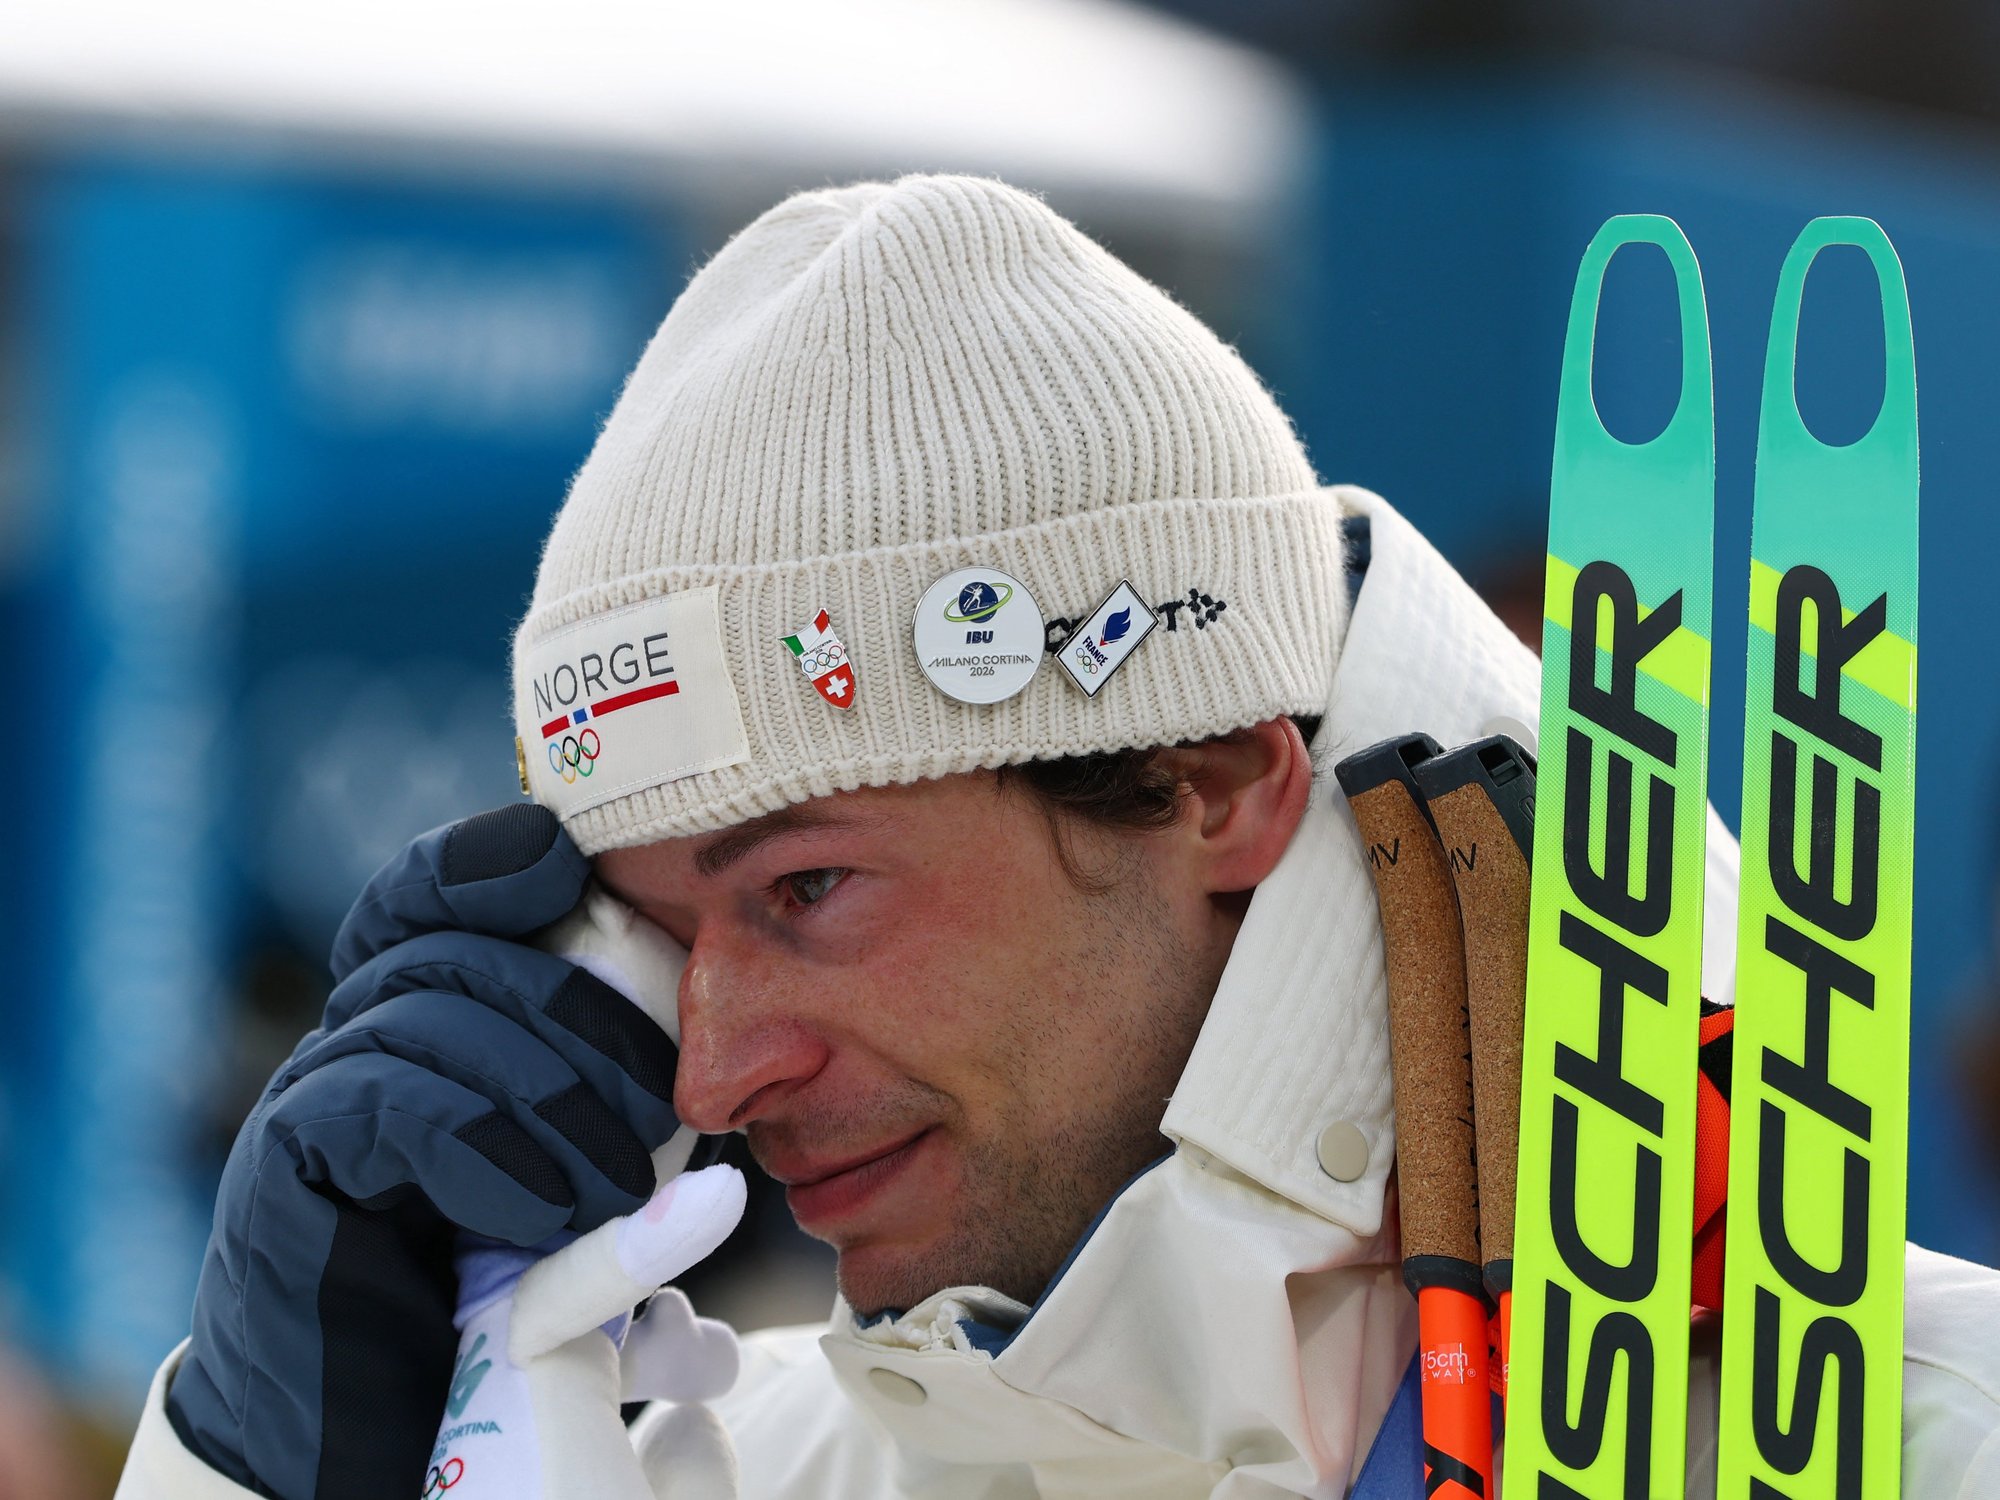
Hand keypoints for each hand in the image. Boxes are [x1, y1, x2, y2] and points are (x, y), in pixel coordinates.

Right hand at [167, 805, 694, 1499]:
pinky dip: (478, 1147)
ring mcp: (307, 1093)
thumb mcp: (569, 1198)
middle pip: (449, 950)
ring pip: (422, 1020)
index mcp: (416, 1016)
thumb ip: (620, 1140)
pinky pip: (381, 1107)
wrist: (365, 1427)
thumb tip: (725, 1171)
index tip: (567, 874)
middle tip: (664, 1113)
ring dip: (546, 1096)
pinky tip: (540, 1211)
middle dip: (578, 1012)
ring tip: (619, 1187)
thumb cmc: (484, 1301)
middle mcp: (352, 1036)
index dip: (489, 861)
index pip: (429, 891)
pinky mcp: (281, 1165)